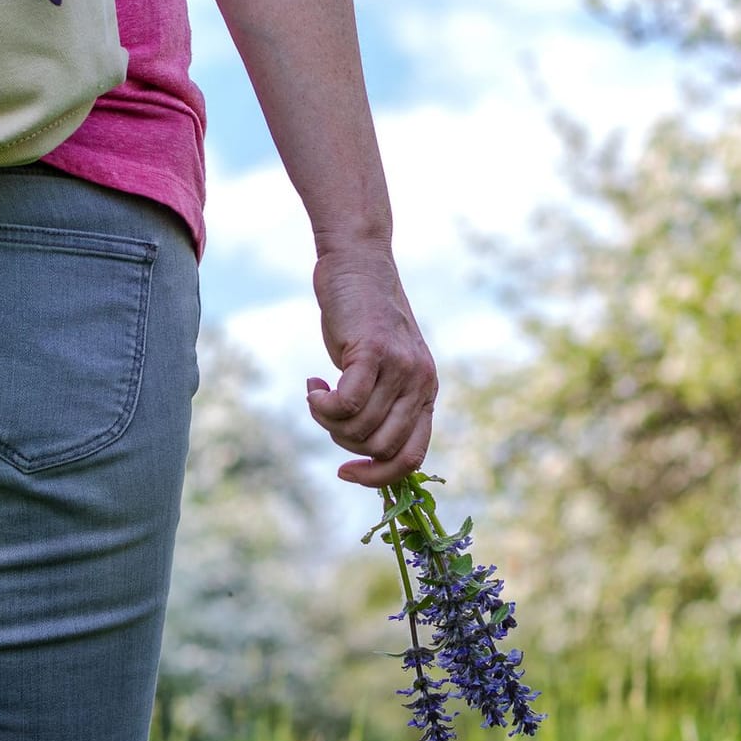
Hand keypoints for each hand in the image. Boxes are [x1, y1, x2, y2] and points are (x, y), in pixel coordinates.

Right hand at [305, 242, 437, 486]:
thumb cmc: (361, 321)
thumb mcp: (382, 370)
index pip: (412, 458)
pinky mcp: (375, 350)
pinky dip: (323, 405)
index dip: (378, 476)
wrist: (358, 264)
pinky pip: (348, 403)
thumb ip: (382, 406)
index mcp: (426, 393)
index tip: (346, 471)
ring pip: (360, 427)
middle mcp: (421, 383)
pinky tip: (314, 386)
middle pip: (380, 447)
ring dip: (327, 419)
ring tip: (318, 393)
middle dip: (343, 441)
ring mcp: (401, 367)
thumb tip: (365, 453)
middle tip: (327, 412)